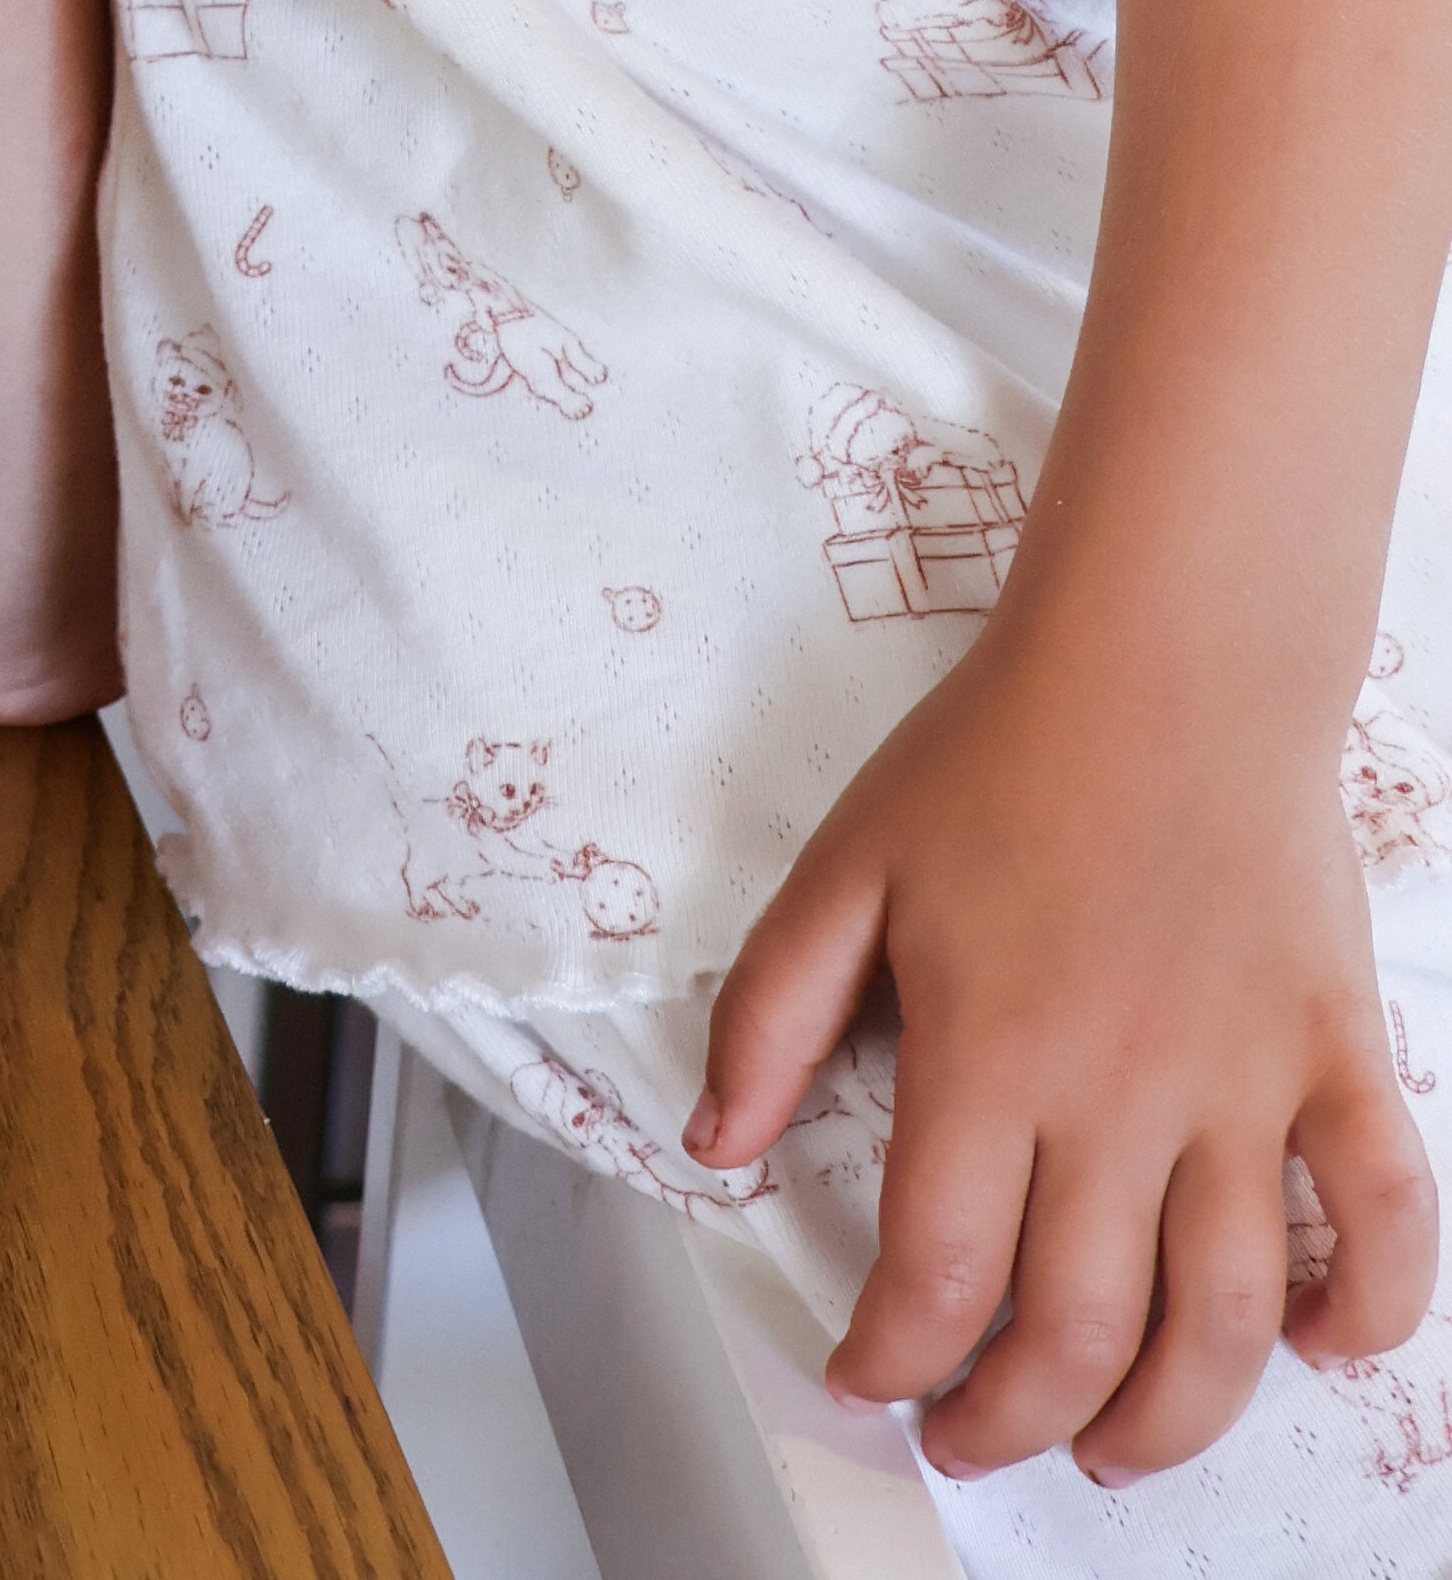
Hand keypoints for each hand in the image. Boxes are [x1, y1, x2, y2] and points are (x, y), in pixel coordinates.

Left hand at [690, 616, 1435, 1486]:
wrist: (1165, 656)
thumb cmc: (1002, 752)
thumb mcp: (844, 867)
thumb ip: (769, 1014)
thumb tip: (717, 1145)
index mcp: (990, 1055)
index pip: (935, 1276)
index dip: (891, 1359)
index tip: (868, 1377)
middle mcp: (1120, 1095)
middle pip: (1074, 1333)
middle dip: (1012, 1420)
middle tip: (974, 1435)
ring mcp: (1244, 1084)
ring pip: (1225, 1321)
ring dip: (1171, 1420)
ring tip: (1112, 1446)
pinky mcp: (1338, 1055)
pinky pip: (1384, 1219)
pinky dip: (1366, 1309)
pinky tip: (1313, 1344)